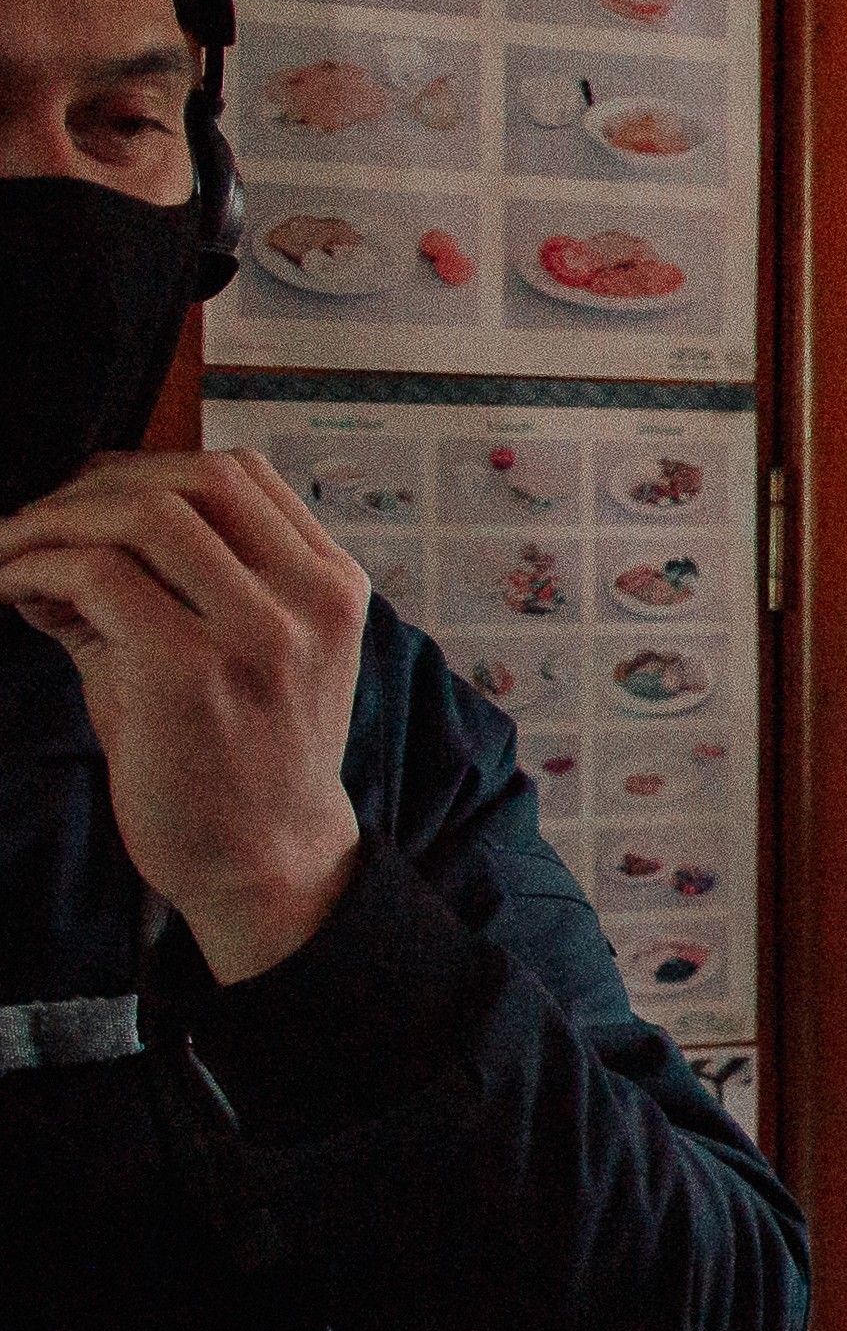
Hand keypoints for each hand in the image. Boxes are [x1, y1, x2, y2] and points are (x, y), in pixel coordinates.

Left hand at [0, 450, 366, 983]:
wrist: (266, 864)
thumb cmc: (241, 764)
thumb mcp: (234, 657)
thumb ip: (167, 590)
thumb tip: (52, 539)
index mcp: (331, 586)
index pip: (243, 474)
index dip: (147, 466)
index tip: (85, 499)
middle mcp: (309, 599)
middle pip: (194, 477)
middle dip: (92, 485)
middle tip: (32, 524)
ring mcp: (256, 633)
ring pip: (143, 511)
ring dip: (52, 519)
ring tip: (6, 553)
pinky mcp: (190, 671)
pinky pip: (96, 576)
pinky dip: (34, 568)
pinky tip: (7, 591)